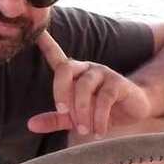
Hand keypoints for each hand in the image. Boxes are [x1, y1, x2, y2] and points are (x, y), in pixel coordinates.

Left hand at [27, 31, 151, 137]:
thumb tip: (30, 125)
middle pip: (65, 68)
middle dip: (60, 92)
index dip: (46, 43)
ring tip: (84, 130)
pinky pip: (104, 98)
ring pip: (84, 86)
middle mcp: (86, 69)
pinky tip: (99, 130)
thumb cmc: (101, 111)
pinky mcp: (119, 83)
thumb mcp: (75, 118)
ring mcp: (103, 73)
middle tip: (63, 114)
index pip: (56, 56)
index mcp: (74, 74)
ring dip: (81, 111)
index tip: (36, 32)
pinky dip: (99, 117)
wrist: (133, 111)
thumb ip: (54, 119)